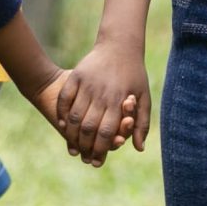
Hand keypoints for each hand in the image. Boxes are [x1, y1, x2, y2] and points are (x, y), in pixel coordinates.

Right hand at [54, 45, 149, 164]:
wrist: (120, 45)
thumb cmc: (135, 74)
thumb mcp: (144, 97)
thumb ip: (142, 123)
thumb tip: (139, 148)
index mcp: (119, 100)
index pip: (108, 132)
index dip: (101, 149)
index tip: (98, 160)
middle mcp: (102, 94)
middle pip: (89, 127)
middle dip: (85, 146)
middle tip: (84, 156)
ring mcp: (87, 85)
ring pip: (74, 116)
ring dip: (72, 134)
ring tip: (73, 144)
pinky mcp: (76, 77)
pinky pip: (64, 99)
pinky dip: (62, 114)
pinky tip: (64, 125)